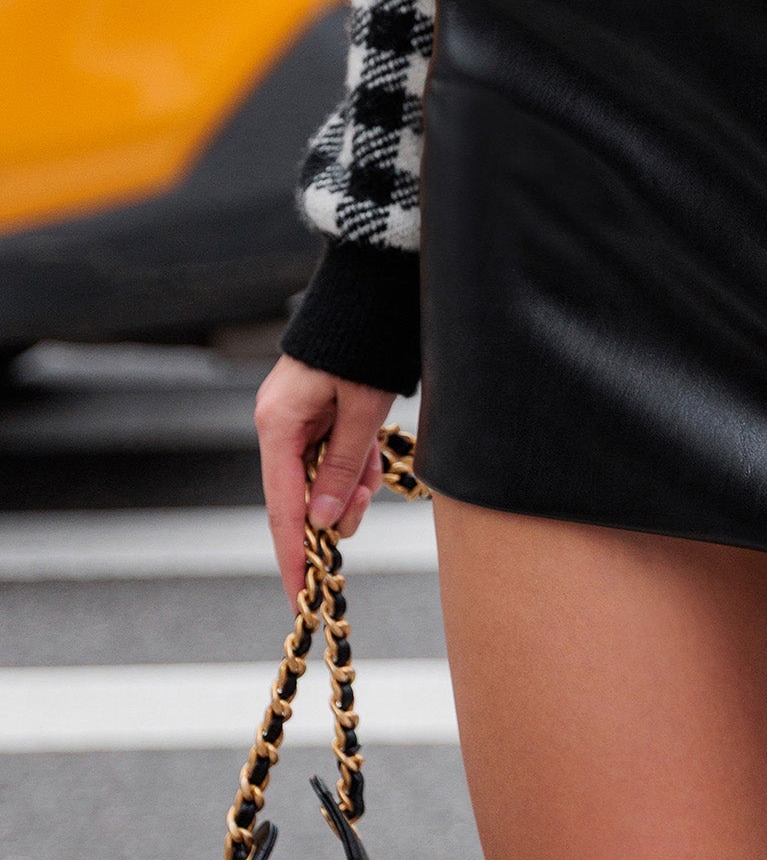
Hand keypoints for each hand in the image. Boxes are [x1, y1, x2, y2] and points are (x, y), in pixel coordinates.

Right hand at [255, 353, 395, 600]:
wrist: (372, 283)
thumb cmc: (365, 341)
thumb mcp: (362, 409)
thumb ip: (343, 467)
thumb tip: (323, 521)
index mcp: (277, 424)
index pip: (282, 508)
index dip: (293, 556)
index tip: (300, 599)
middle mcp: (279, 422)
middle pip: (300, 495)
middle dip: (334, 512)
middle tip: (365, 505)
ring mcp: (297, 415)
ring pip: (320, 476)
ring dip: (350, 484)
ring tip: (373, 471)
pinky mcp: (316, 408)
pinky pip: (330, 452)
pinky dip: (353, 462)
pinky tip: (371, 458)